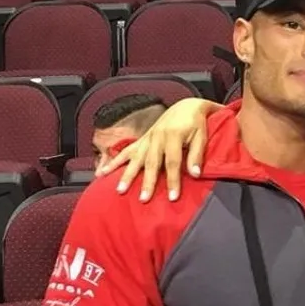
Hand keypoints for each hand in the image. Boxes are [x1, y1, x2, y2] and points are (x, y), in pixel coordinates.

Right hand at [98, 97, 217, 201]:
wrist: (185, 106)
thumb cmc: (195, 123)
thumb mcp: (202, 136)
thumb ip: (196, 155)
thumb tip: (196, 174)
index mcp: (172, 136)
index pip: (172, 162)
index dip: (173, 180)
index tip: (173, 197)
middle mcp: (156, 137)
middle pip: (150, 163)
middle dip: (146, 182)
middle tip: (143, 199)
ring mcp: (147, 139)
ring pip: (135, 158)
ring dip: (126, 175)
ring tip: (120, 190)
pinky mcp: (141, 140)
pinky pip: (125, 152)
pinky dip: (113, 162)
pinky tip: (102, 172)